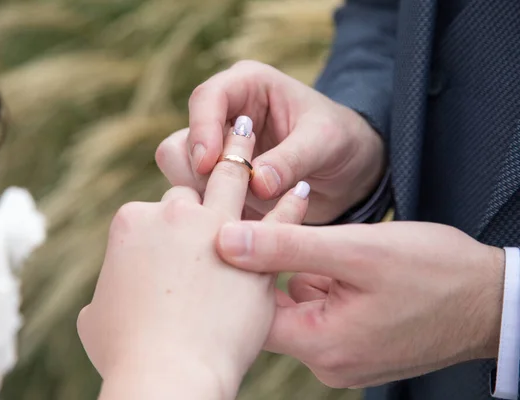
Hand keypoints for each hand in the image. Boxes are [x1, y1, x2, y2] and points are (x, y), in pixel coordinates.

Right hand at [77, 119, 308, 399]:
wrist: (168, 374)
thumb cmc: (126, 352)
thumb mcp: (95, 317)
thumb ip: (107, 294)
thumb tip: (107, 299)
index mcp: (131, 222)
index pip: (155, 208)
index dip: (167, 227)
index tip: (175, 245)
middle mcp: (172, 214)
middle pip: (190, 192)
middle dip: (201, 192)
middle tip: (221, 163)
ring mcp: (215, 226)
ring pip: (232, 178)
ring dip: (243, 154)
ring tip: (253, 131)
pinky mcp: (254, 249)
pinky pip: (280, 214)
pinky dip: (289, 198)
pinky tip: (299, 185)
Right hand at [155, 60, 384, 222]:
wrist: (350, 172)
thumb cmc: (341, 141)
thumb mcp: (324, 142)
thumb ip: (291, 160)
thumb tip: (257, 185)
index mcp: (247, 86)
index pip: (206, 98)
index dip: (202, 130)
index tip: (209, 165)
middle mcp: (223, 117)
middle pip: (181, 142)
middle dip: (201, 173)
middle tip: (233, 196)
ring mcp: (217, 153)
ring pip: (181, 174)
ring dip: (205, 197)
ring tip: (245, 211)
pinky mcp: (219, 184)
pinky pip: (198, 200)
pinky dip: (214, 214)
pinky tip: (245, 222)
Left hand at [214, 221, 504, 387]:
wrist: (494, 298)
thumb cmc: (434, 270)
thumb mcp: (355, 250)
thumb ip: (287, 246)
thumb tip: (225, 241)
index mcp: (321, 345)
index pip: (251, 313)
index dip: (239, 273)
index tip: (237, 236)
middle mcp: (328, 362)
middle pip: (274, 312)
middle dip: (273, 268)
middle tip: (278, 228)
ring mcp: (344, 356)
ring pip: (298, 308)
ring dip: (301, 272)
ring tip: (319, 242)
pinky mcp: (357, 345)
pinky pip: (322, 312)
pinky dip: (323, 283)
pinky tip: (340, 261)